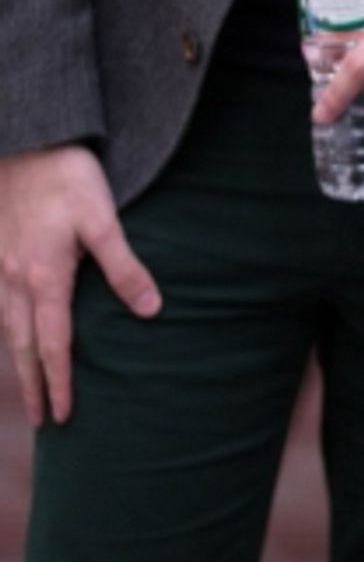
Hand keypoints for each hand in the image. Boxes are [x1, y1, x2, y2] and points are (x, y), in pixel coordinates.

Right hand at [0, 145, 161, 424]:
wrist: (26, 138)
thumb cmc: (67, 175)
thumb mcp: (103, 217)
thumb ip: (124, 265)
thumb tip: (151, 310)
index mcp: (44, 277)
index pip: (54, 344)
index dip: (59, 382)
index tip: (62, 416)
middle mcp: (14, 279)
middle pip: (23, 346)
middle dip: (33, 385)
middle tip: (43, 423)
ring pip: (6, 327)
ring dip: (18, 362)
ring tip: (27, 389)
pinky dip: (6, 330)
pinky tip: (13, 335)